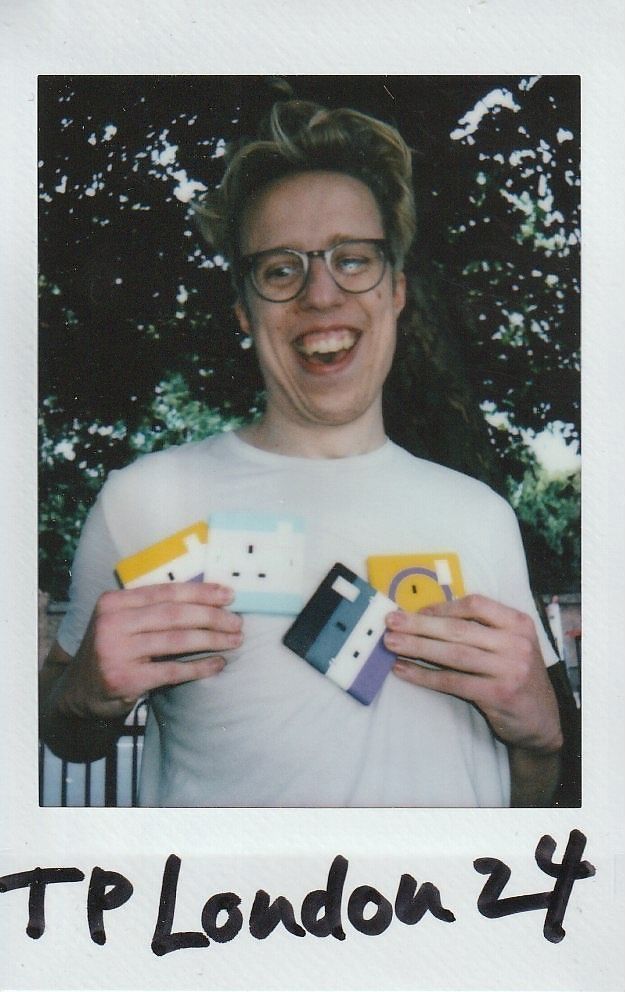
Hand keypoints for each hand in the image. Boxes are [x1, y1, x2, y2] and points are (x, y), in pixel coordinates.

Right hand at [60, 583, 242, 719]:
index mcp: (114, 601)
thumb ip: (153, 609)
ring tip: (235, 640)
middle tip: (237, 621)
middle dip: (212, 616)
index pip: (165, 591)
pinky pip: (172, 671)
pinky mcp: (125, 679)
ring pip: (176, 641)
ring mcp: (117, 651)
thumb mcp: (122, 622)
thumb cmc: (113, 650)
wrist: (79, 692)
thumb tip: (207, 598)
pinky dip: (199, 667)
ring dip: (212, 640)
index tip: (228, 595)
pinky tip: (218, 664)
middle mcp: (112, 623)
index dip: (201, 592)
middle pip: (174, 614)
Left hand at [384, 594, 561, 753]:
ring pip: (453, 654)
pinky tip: (404, 670)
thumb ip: (481, 630)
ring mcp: (509, 669)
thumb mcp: (509, 645)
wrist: (542, 721)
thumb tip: (428, 616)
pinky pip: (452, 681)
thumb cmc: (516, 676)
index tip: (417, 610)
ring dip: (417, 648)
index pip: (475, 604)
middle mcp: (516, 643)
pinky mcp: (498, 694)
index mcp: (518, 623)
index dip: (442, 607)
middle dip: (419, 624)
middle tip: (390, 622)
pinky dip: (424, 676)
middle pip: (458, 629)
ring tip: (391, 644)